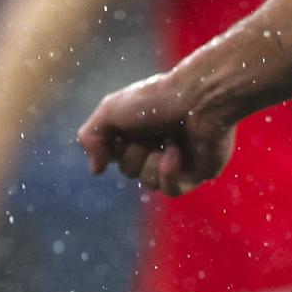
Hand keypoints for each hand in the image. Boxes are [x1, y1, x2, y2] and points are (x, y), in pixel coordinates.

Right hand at [76, 70, 237, 195]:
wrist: (200, 100)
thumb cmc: (156, 100)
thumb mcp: (110, 111)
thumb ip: (90, 138)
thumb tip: (96, 170)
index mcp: (135, 128)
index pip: (111, 154)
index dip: (112, 146)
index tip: (120, 130)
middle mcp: (154, 143)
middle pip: (128, 169)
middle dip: (135, 152)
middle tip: (151, 131)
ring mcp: (175, 160)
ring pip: (148, 183)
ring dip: (153, 161)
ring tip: (171, 139)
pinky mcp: (194, 173)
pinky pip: (170, 191)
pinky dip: (169, 172)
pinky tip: (177, 151)